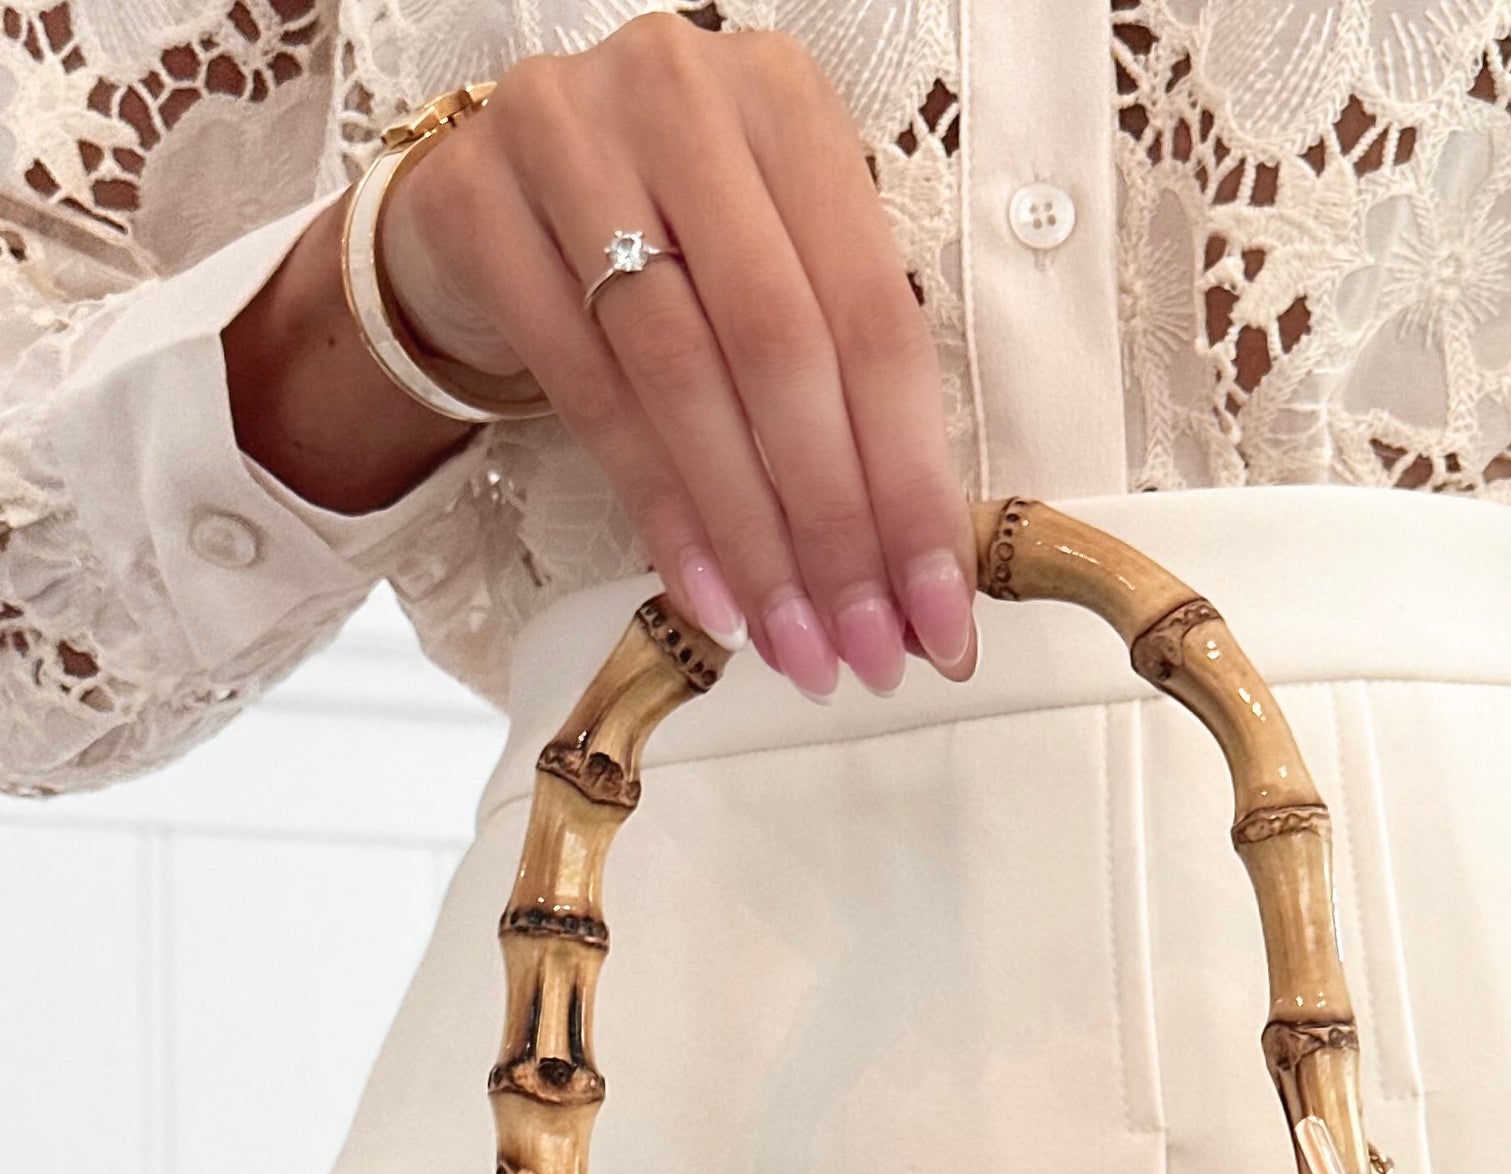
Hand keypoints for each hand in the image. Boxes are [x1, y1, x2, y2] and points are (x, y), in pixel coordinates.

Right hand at [373, 18, 972, 693]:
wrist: (490, 204)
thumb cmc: (666, 249)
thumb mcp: (773, 274)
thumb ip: (845, 388)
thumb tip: (922, 578)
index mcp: (788, 103)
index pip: (876, 315)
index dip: (914, 482)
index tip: (938, 614)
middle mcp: (682, 94)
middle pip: (782, 344)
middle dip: (836, 524)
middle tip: (865, 650)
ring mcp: (567, 134)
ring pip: (684, 373)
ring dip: (751, 536)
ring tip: (796, 644)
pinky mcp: (478, 202)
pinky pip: (588, 392)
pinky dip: (660, 511)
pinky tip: (709, 596)